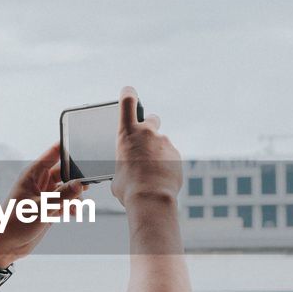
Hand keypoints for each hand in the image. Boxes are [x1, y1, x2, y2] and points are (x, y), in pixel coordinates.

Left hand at [0, 142, 87, 266]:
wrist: (4, 246)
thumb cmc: (13, 223)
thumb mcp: (41, 208)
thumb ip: (63, 196)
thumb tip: (80, 183)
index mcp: (34, 173)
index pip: (55, 152)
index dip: (70, 148)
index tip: (86, 150)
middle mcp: (40, 181)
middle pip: (65, 170)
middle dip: (77, 178)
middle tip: (86, 186)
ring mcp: (44, 194)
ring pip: (68, 187)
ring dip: (75, 196)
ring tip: (75, 206)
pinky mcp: (48, 207)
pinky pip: (65, 201)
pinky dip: (71, 206)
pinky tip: (71, 214)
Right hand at [111, 86, 181, 204]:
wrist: (150, 198)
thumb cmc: (128, 188)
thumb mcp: (116, 173)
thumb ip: (123, 163)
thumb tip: (126, 170)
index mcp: (127, 133)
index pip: (128, 101)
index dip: (129, 94)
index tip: (129, 92)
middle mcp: (147, 132)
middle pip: (151, 118)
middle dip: (149, 126)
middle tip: (145, 140)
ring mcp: (164, 142)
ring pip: (161, 141)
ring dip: (157, 151)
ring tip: (151, 172)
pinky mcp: (176, 154)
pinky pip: (170, 155)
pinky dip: (166, 163)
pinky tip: (161, 177)